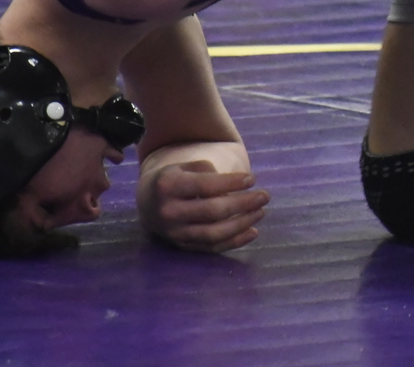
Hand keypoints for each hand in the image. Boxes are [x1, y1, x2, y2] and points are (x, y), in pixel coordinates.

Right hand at [138, 158, 269, 252]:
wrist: (148, 203)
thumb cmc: (174, 179)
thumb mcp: (183, 166)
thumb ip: (206, 170)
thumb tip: (231, 188)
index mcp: (168, 186)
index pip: (205, 185)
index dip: (231, 183)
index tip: (252, 179)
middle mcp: (169, 212)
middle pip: (213, 211)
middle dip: (243, 204)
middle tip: (264, 196)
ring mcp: (175, 233)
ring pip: (214, 233)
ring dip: (242, 223)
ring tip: (261, 212)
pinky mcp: (182, 246)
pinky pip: (212, 247)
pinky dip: (235, 242)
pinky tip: (253, 231)